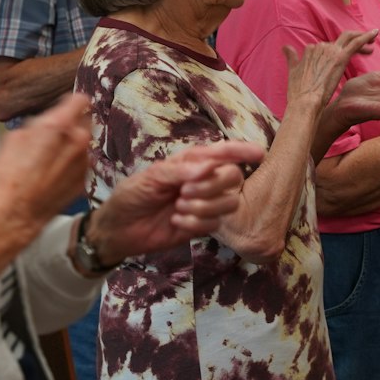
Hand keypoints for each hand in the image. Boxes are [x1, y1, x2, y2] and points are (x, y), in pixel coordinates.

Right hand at [0, 93, 91, 238]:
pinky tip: (52, 174)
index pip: (81, 100)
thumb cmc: (9, 178)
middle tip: (53, 134)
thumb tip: (46, 122)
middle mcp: (77, 142)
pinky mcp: (83, 180)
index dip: (71, 102)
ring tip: (48, 158)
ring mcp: (83, 163)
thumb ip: (38, 124)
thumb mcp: (14, 138)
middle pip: (85, 121)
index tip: (65, 106)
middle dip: (72, 124)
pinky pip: (81, 164)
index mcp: (59, 126)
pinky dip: (71, 165)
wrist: (15, 214)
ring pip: (83, 144)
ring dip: (71, 146)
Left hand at [89, 139, 263, 264]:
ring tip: (179, 207)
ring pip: (229, 203)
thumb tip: (209, 166)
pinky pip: (215, 223)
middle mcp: (203, 181)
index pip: (223, 153)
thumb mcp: (150, 177)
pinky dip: (196, 222)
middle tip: (186, 192)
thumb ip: (179, 170)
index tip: (259, 153)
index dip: (242, 150)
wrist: (120, 229)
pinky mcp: (202, 225)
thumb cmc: (132, 195)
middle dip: (214, 184)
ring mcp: (204, 204)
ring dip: (205, 206)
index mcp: (191, 162)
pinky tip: (177, 222)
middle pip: (233, 177)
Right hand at [283, 29, 378, 111]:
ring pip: (349, 39)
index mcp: (310, 50)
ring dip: (362, 39)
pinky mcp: (340, 57)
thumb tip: (285, 48)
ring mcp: (330, 51)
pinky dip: (366, 36)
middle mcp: (319, 47)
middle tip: (364, 49)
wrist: (304, 102)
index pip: (326, 47)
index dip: (337, 51)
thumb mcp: (292, 72)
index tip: (344, 59)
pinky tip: (375, 33)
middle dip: (352, 42)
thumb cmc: (299, 93)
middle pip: (339, 41)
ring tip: (371, 44)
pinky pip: (356, 42)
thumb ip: (291, 58)